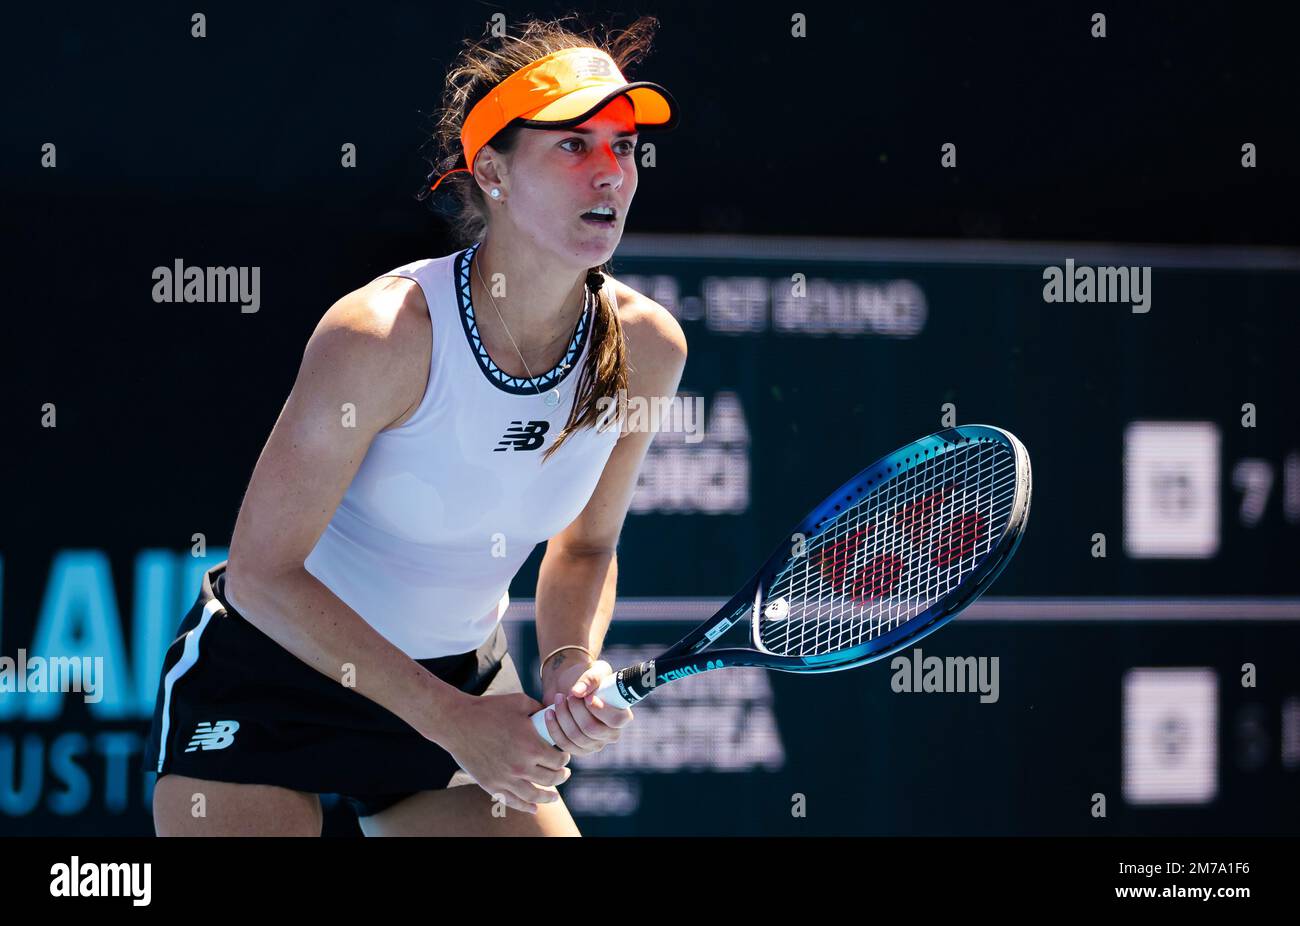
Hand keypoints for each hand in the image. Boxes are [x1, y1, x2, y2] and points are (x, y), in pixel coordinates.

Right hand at [438, 692, 572, 814]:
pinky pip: (512, 801)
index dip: (565, 759)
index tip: (565, 757)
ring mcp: (505, 778)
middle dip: (561, 777)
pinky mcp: (491, 785)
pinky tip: (533, 808)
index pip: (558, 760)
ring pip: (534, 795)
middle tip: (564, 774)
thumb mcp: (520, 702)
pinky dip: (525, 807)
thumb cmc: (489, 709)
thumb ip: (539, 709)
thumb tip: (551, 715)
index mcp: (531, 746)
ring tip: (554, 797)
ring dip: (548, 798)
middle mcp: (521, 766)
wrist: (458, 722)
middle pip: (550, 779)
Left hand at [541, 659, 633, 756]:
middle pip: (592, 729)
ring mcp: (594, 744)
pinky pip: (564, 744)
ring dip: (563, 716)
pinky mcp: (577, 749)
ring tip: (558, 698)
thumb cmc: (588, 679)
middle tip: (569, 695)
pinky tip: (549, 713)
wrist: (571, 686)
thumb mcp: (594, 671)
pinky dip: (554, 728)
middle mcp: (611, 734)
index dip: (601, 710)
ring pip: (575, 736)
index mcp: (622, 715)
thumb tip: (577, 691)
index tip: (587, 697)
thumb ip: (590, 679)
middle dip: (576, 710)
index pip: (616, 720)